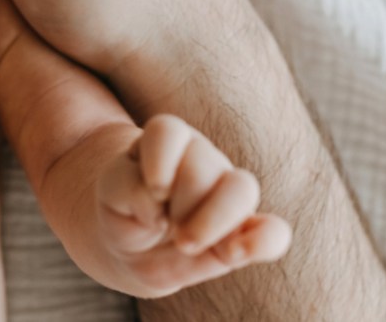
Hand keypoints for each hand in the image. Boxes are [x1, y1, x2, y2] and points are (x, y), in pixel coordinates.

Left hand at [96, 115, 291, 297]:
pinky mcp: (242, 232)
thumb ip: (128, 190)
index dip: (159, 161)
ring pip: (241, 189)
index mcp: (165, 142)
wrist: (131, 245)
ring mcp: (225, 194)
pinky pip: (274, 233)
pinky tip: (238, 254)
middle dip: (181, 201)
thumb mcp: (110, 195)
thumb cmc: (122, 209)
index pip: (168, 131)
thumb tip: (159, 201)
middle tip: (162, 225)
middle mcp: (201, 159)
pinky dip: (264, 242)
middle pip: (204, 164)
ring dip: (213, 221)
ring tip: (184, 244)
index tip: (150, 191)